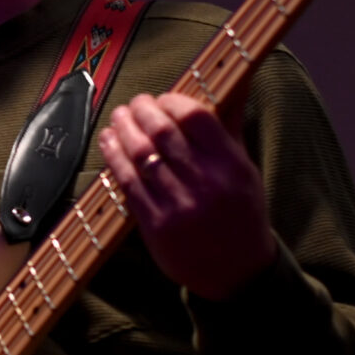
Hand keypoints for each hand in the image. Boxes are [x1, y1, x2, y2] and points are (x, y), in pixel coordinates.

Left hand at [98, 92, 277, 301]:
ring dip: (123, 130)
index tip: (162, 99)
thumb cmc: (241, 214)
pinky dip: (114, 158)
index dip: (171, 101)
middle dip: (142, 110)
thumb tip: (234, 82)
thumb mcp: (245, 170)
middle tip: (134, 104)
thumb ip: (230, 127)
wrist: (238, 272)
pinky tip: (109, 143)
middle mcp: (206, 184)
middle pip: (163, 132)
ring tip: (118, 118)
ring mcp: (179, 206)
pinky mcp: (156, 226)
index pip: (195, 117)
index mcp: (231, 165)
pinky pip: (128, 184)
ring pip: (141, 155)